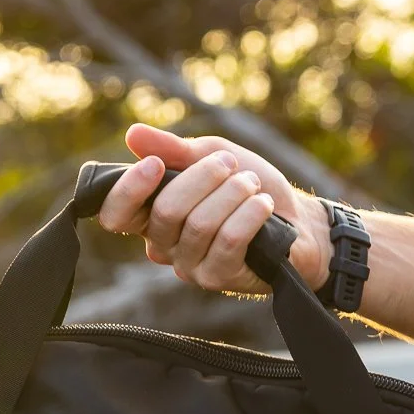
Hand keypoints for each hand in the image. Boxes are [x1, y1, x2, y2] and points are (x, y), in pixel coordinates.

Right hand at [95, 124, 330, 295]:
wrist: (298, 220)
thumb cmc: (248, 187)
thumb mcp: (212, 156)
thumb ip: (174, 149)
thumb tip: (133, 135)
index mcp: (152, 215)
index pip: (116, 215)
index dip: (128, 191)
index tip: (156, 164)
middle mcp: (163, 245)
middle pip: (166, 211)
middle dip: (204, 178)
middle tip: (231, 164)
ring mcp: (189, 266)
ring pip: (200, 224)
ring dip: (233, 194)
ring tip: (252, 185)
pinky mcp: (219, 278)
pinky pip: (228, 241)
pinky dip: (249, 214)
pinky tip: (263, 206)